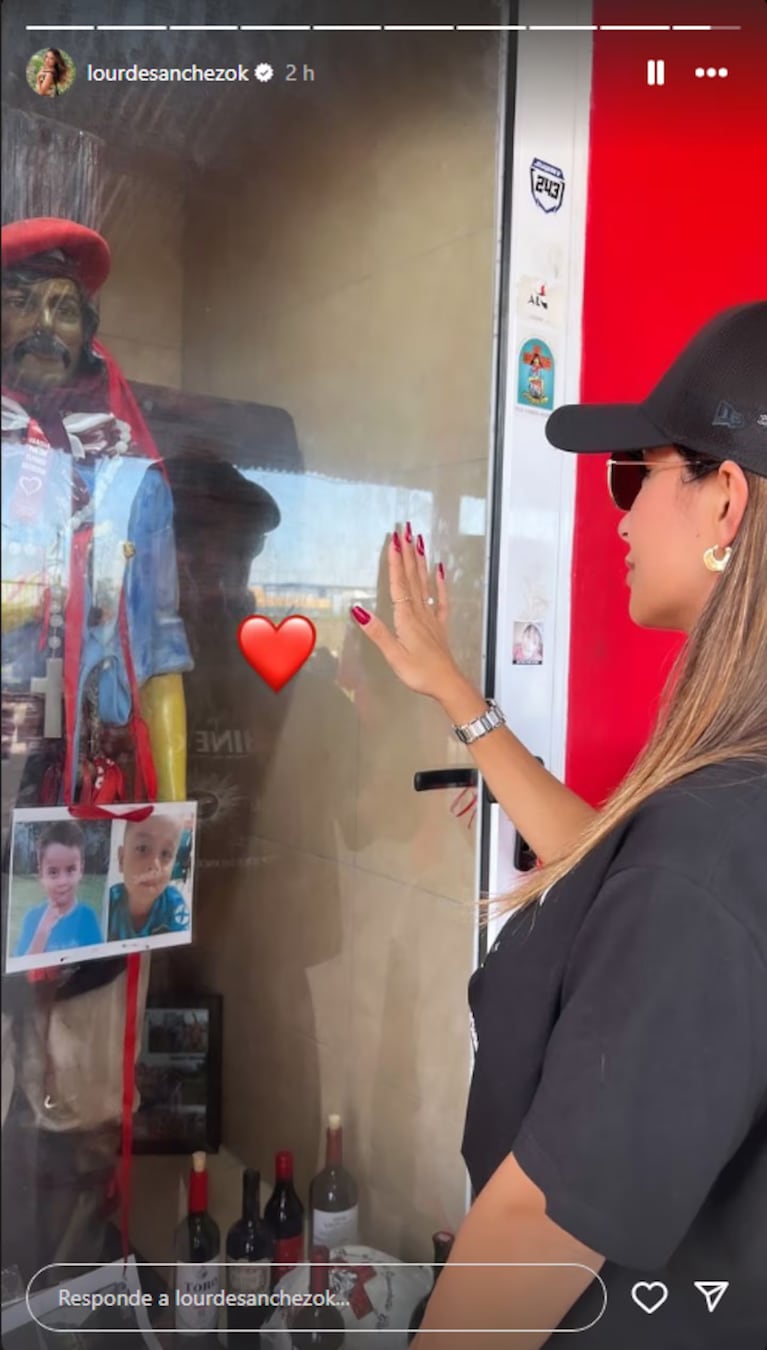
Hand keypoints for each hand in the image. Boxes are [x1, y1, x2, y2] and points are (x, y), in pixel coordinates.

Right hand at [350, 525, 462, 698]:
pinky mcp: (440, 626)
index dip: (396, 561)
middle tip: (406, 529)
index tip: (394, 540)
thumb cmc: (419, 673)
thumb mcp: (393, 655)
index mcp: (406, 618)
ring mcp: (431, 617)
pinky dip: (440, 583)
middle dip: (408, 552)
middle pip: (413, 577)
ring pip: (425, 583)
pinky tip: (440, 569)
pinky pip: (441, 599)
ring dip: (421, 561)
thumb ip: (377, 632)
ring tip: (419, 540)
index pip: (399, 584)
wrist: (447, 684)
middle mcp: (419, 612)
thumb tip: (358, 610)